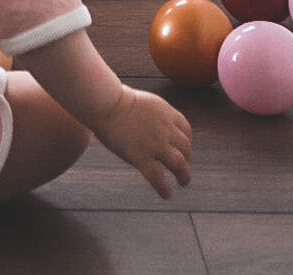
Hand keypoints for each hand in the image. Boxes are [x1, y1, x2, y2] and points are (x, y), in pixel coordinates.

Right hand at [94, 83, 191, 199]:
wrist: (105, 102)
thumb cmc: (115, 98)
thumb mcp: (142, 101)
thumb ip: (152, 113)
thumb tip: (149, 119)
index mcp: (165, 112)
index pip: (185, 129)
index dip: (186, 141)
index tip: (183, 149)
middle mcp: (164, 129)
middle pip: (185, 147)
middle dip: (187, 159)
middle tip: (183, 167)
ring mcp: (154, 144)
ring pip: (178, 164)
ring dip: (184, 175)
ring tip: (183, 182)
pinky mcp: (141, 157)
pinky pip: (158, 178)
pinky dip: (164, 188)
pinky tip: (166, 194)